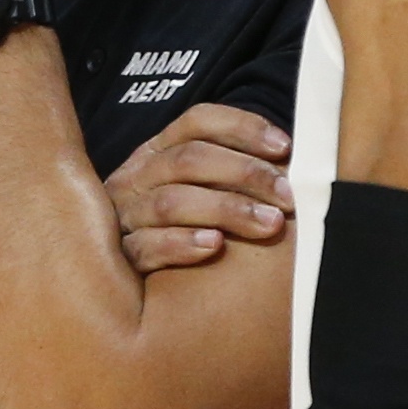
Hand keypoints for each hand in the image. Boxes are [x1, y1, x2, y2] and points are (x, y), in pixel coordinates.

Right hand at [106, 103, 294, 274]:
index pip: (197, 122)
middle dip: (244, 173)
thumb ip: (230, 175)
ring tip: (267, 224)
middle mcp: (136, 176)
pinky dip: (181, 244)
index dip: (243, 128)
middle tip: (286, 196)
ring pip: (172, 202)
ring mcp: (124, 216)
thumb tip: (287, 162)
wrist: (120, 286)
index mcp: (156, 151)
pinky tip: (214, 246)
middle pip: (188, 160)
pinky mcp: (120, 258)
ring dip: (225, 210)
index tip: (285, 147)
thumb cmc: (180, 233)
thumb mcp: (197, 192)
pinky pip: (146, 247)